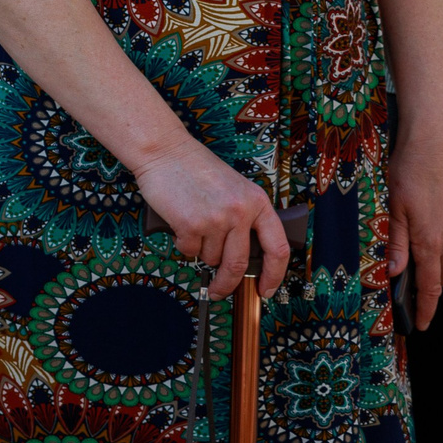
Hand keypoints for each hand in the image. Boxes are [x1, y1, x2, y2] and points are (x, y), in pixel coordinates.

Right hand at [133, 140, 290, 299]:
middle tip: (219, 291)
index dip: (274, 276)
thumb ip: (244, 219)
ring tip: (193, 224)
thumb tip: (244, 259)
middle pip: (239, 264)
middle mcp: (240, 212)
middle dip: (227, 283)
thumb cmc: (196, 169)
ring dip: (200, 249)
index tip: (265, 291)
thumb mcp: (234, 190)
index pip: (277, 248)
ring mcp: (216, 219)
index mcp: (257, 202)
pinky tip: (180, 222)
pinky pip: (188, 250)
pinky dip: (182, 242)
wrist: (165, 151)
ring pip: (210, 257)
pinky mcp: (190, 224)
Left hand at [387, 128, 442, 330]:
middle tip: (411, 294)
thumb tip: (393, 273)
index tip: (421, 325)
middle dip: (430, 290)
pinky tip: (423, 236)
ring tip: (414, 267)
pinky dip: (439, 248)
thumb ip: (394, 242)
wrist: (433, 143)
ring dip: (435, 268)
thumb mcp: (392, 208)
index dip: (426, 309)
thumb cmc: (408, 173)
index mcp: (431, 241)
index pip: (432, 287)